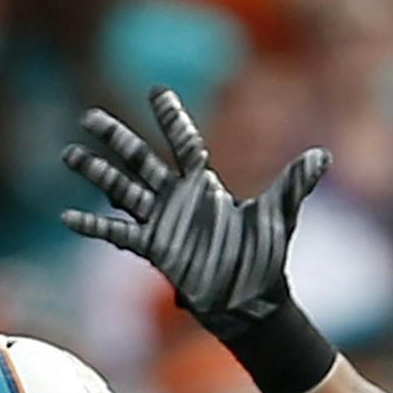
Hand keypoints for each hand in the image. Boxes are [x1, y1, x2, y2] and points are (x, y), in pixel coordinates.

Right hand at [62, 89, 329, 340]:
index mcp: (205, 185)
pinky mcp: (154, 249)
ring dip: (97, 174)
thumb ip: (294, 184)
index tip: (156, 91)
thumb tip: (324, 155)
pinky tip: (68, 217)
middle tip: (89, 116)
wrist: (252, 302)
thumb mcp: (280, 216)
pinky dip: (94, 226)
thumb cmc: (266, 257)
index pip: (183, 143)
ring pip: (123, 191)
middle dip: (116, 139)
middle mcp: (178, 199)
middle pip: (140, 160)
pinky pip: (119, 234)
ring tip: (69, 153)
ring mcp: (162, 223)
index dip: (170, 118)